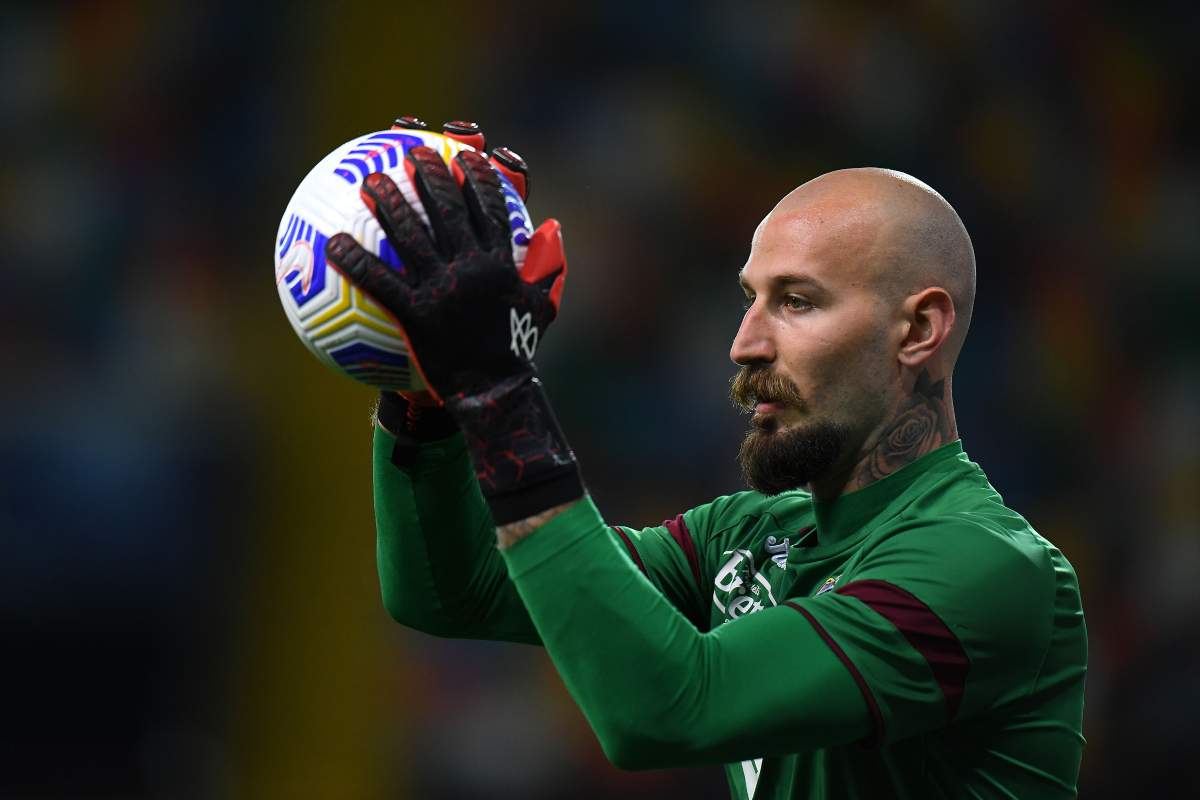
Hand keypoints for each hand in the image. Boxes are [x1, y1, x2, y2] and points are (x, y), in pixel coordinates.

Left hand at [328, 119, 581, 522]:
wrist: (495, 395)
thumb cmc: (515, 353)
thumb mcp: (539, 307)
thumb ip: (546, 267)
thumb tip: (553, 227)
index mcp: (502, 263)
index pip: (492, 207)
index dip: (478, 176)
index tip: (464, 154)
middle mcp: (472, 268)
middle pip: (448, 208)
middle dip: (428, 174)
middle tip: (410, 153)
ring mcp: (443, 289)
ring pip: (411, 235)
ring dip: (388, 202)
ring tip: (368, 181)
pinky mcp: (417, 314)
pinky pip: (381, 280)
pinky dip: (355, 260)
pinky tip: (332, 243)